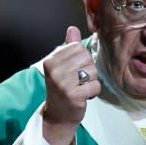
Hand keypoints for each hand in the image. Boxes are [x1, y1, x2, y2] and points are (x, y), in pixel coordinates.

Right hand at [40, 26, 100, 144]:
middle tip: (78, 82)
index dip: (82, 60)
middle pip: (87, 59)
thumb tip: (72, 28)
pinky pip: (95, 85)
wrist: (57, 116)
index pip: (78, 48)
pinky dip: (93, 92)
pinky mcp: (73, 95)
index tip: (74, 72)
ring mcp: (63, 83)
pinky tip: (84, 96)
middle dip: (88, 71)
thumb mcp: (62, 67)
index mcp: (51, 60)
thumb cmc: (62, 89)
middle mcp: (55, 70)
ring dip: (91, 81)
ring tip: (80, 89)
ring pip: (92, 71)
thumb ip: (68, 47)